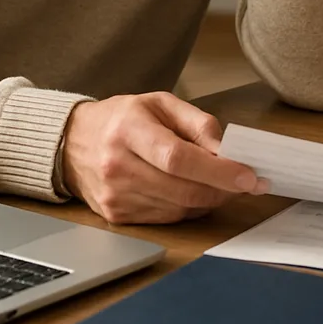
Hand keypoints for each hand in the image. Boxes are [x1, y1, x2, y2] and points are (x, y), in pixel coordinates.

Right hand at [61, 92, 268, 223]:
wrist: (74, 142)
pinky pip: (165, 219)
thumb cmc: (124, 118)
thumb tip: (227, 150)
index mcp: (129, 130)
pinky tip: (194, 192)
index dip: (217, 170)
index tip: (248, 176)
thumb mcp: (162, 103)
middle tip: (247, 183)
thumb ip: (198, 123)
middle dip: (222, 189)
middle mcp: (118, 166)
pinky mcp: (115, 216)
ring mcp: (114, 196)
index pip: (178, 158)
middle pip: (181, 189)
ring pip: (177, 208)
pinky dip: (188, 208)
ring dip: (208, 199)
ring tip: (222, 184)